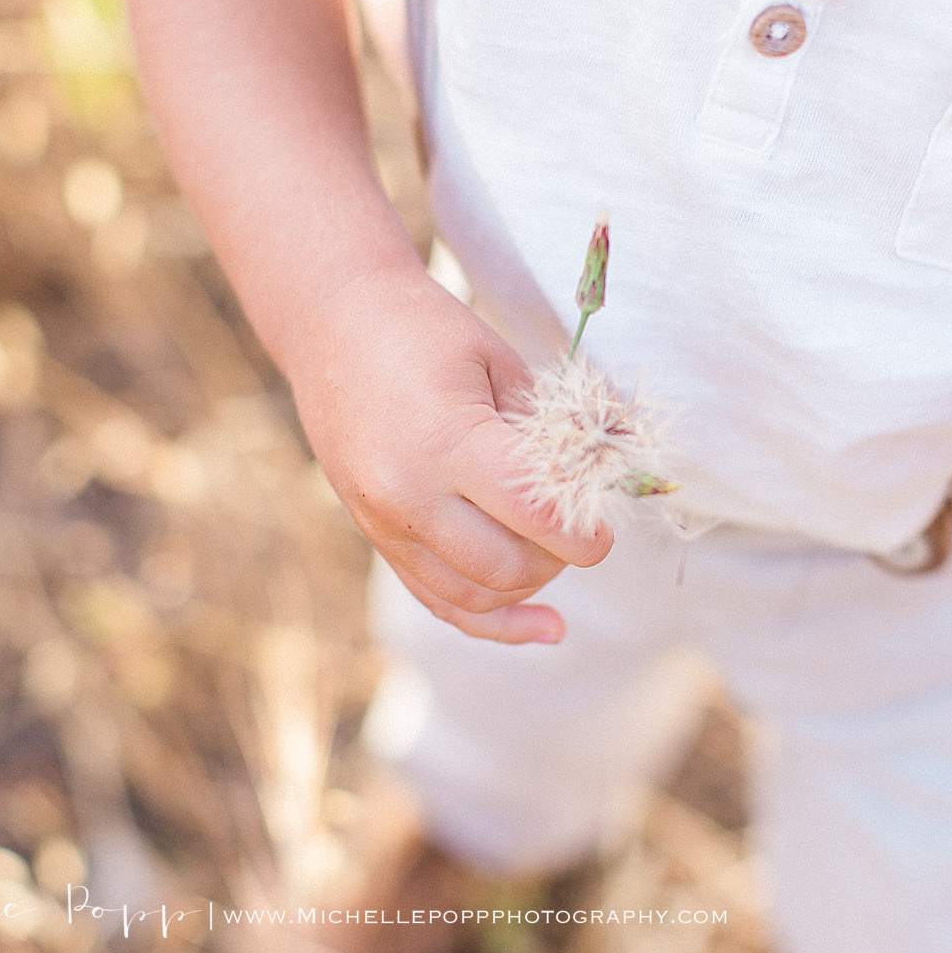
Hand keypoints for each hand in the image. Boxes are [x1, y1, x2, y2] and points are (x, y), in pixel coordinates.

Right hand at [281, 261, 610, 644]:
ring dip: (530, 582)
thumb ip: (552, 429)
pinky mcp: (378, 538)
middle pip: (507, 566)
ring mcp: (385, 524)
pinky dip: (496, 622)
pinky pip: (441, 603)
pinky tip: (546, 627)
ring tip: (550, 546)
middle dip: (559, 557)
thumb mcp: (499, 362)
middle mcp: (407, 494)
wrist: (332, 325)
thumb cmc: (425, 331)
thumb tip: (620, 470)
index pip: (533, 515)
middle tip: (577, 524)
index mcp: (443, 441)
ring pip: (478, 596)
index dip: (585, 532)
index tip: (605, 526)